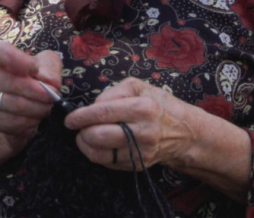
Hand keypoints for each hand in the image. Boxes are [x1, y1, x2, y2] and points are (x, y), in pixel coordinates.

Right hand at [0, 40, 62, 139]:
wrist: (15, 103)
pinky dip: (28, 122)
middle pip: (12, 82)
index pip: (1, 51)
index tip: (35, 69)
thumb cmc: (32, 77)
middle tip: (52, 97)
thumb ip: (50, 68)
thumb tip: (50, 83)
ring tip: (46, 107)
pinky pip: (11, 122)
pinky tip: (35, 117)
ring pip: (14, 104)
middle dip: (38, 92)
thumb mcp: (45, 65)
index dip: (18, 60)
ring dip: (36, 108)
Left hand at [64, 77, 196, 171]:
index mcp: (142, 108)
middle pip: (99, 136)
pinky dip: (97, 154)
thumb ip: (113, 92)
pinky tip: (97, 144)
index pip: (104, 112)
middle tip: (77, 126)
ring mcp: (141, 152)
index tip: (69, 119)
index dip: (82, 116)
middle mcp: (143, 132)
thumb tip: (93, 106)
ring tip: (84, 135)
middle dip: (82, 132)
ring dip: (86, 145)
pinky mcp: (138, 166)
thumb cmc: (157, 104)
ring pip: (101, 154)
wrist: (184, 133)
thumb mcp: (137, 86)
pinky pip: (109, 163)